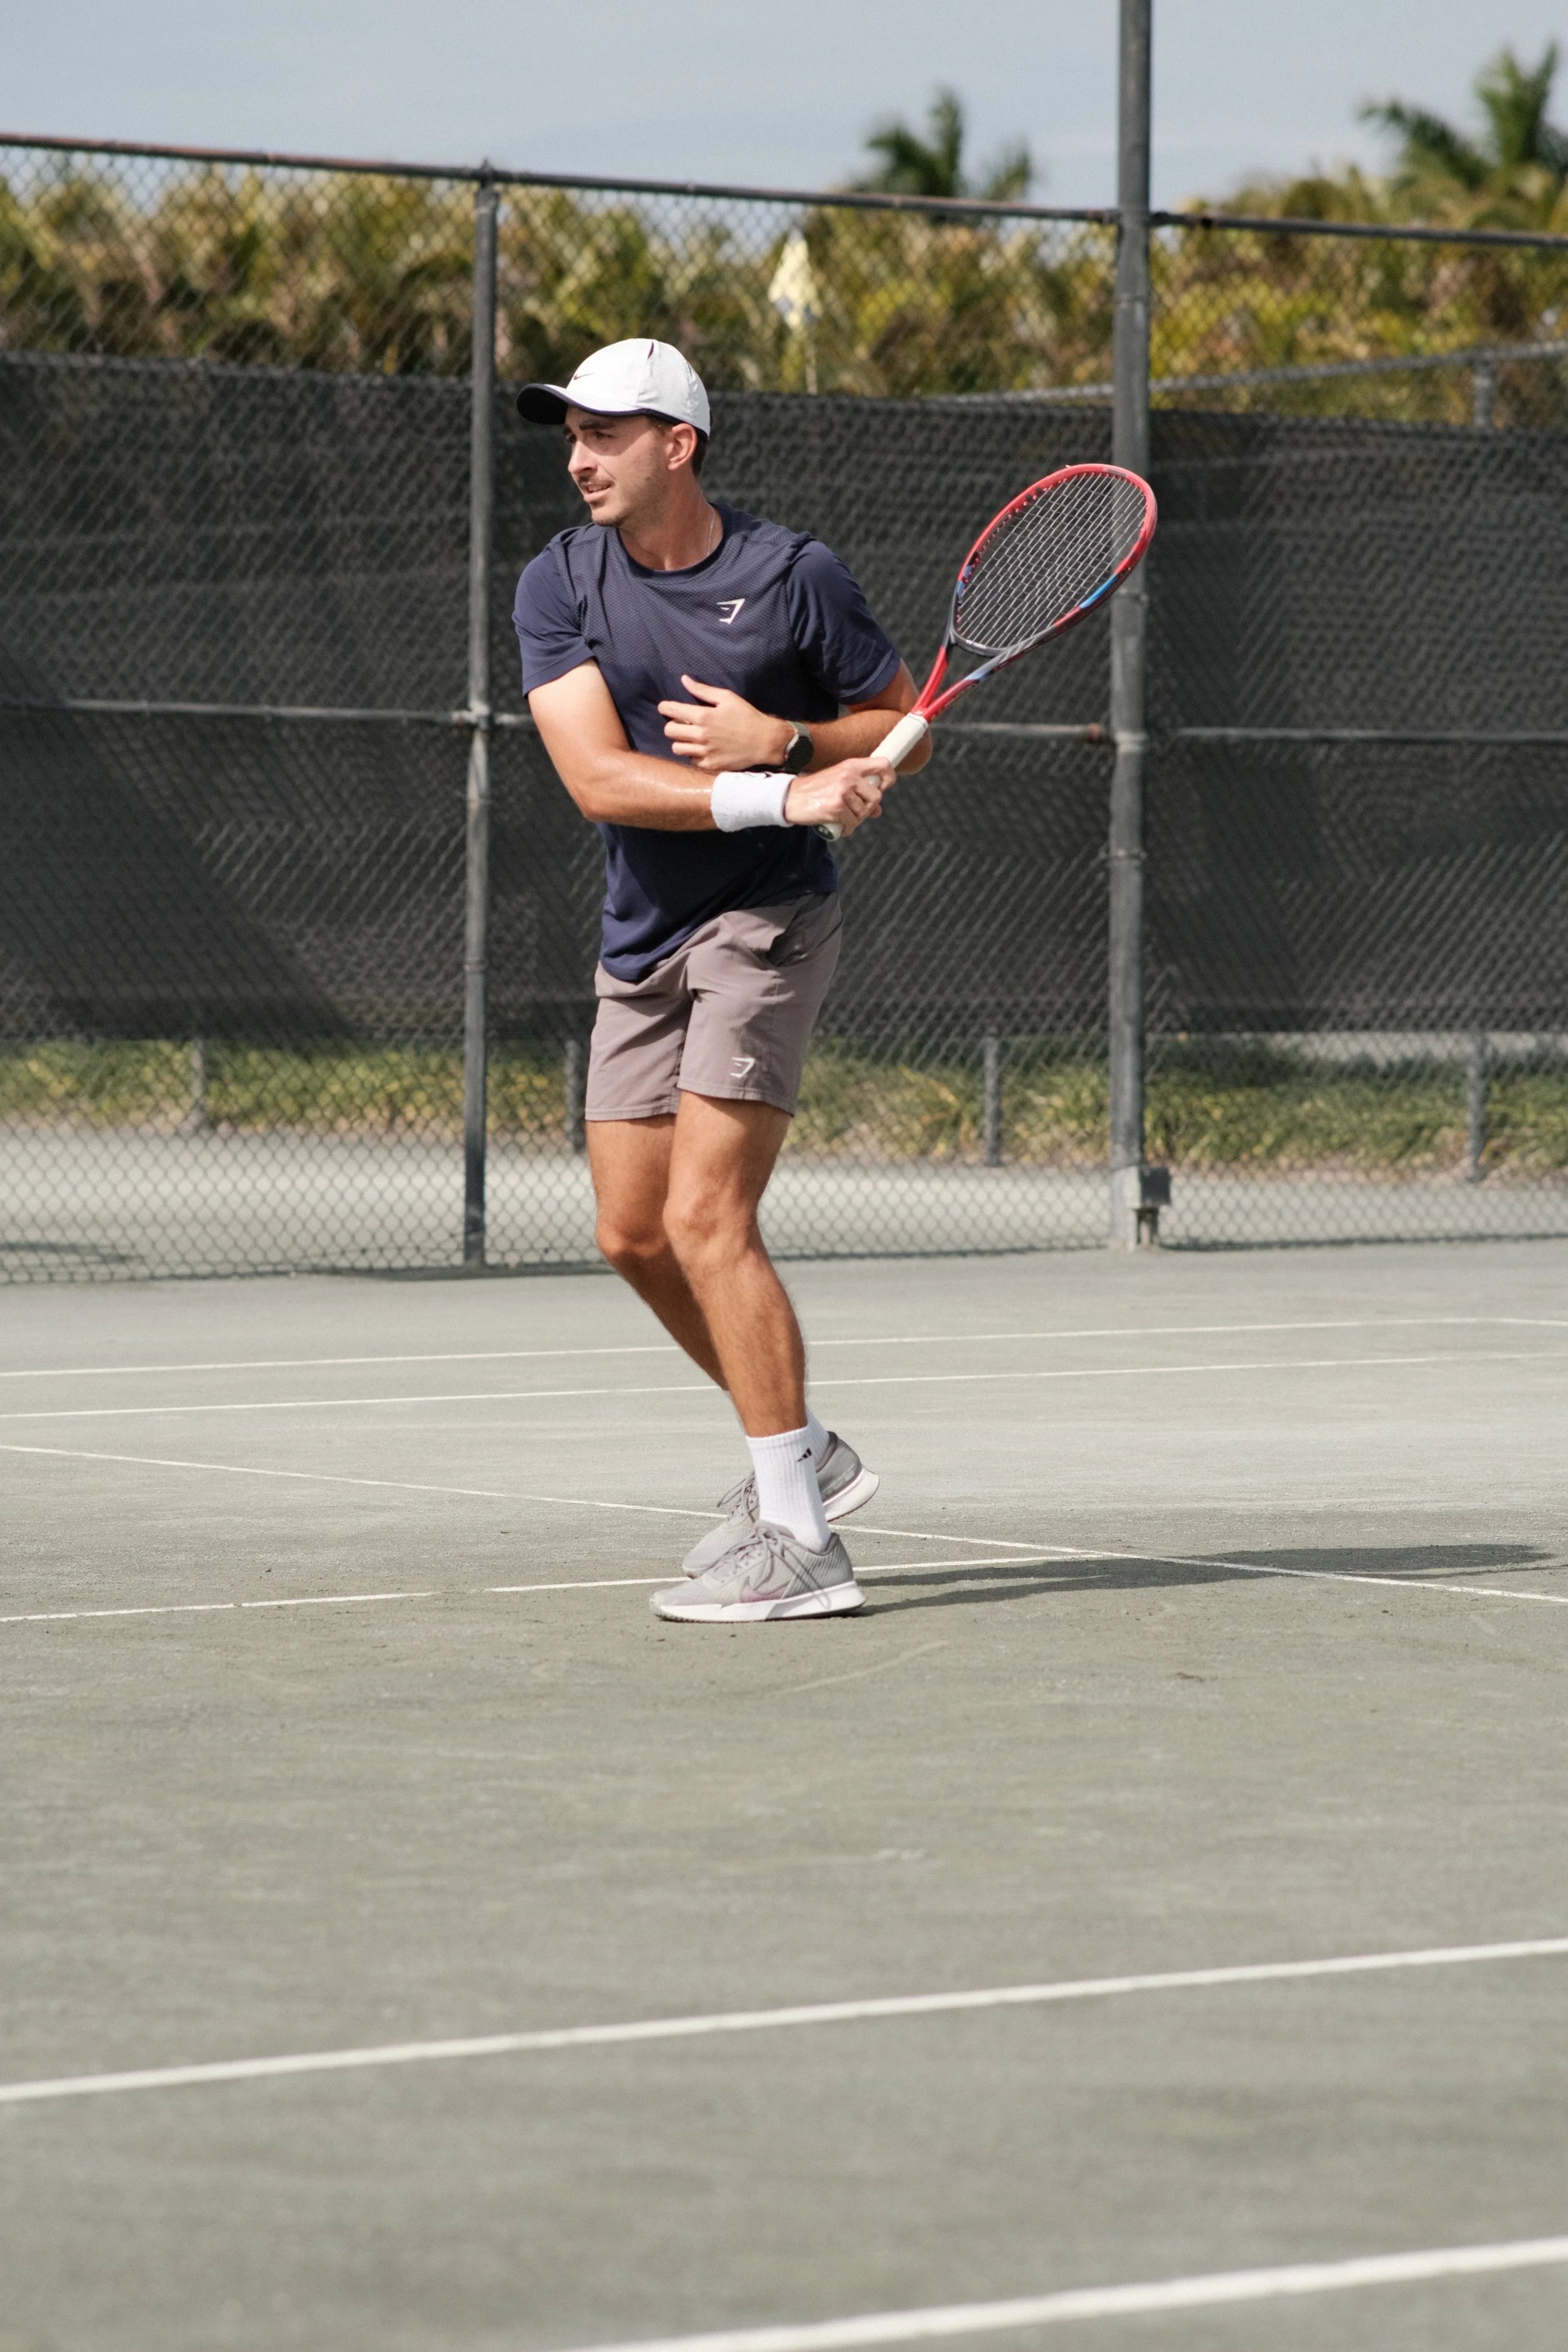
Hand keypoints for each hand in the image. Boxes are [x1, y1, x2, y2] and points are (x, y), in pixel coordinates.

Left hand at [658, 676, 788, 774]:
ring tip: (690, 738)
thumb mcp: (727, 698)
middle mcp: (700, 735)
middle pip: (669, 731)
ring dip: (681, 741)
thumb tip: (684, 680)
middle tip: (681, 724)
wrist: (764, 741)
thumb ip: (703, 690)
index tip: (665, 707)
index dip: (665, 707)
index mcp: (703, 716)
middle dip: (672, 725)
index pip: (671, 711)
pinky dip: (693, 755)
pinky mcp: (710, 765)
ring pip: (677, 748)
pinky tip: (703, 749)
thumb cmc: (747, 716)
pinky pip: (691, 761)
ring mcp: (704, 752)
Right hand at [784, 756, 893, 838]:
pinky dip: (847, 829)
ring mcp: (843, 791)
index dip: (888, 779)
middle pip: (876, 796)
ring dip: (855, 820)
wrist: (789, 798)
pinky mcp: (836, 807)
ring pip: (864, 812)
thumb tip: (878, 810)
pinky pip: (853, 823)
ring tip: (842, 818)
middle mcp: (849, 776)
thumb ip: (859, 793)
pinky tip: (838, 826)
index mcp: (851, 765)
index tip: (881, 789)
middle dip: (867, 808)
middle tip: (854, 811)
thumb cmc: (814, 791)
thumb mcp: (838, 783)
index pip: (883, 765)